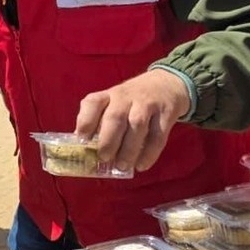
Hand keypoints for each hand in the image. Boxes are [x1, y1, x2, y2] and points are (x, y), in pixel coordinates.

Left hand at [74, 68, 191, 171]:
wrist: (167, 84)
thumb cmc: (132, 101)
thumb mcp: (114, 103)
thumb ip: (100, 121)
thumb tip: (86, 149)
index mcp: (108, 96)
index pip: (92, 103)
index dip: (85, 121)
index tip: (82, 140)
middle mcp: (125, 97)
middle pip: (115, 117)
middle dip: (107, 141)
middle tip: (104, 158)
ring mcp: (147, 104)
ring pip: (136, 125)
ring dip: (128, 149)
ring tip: (122, 166)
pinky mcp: (166, 113)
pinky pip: (158, 136)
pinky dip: (149, 153)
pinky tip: (141, 166)